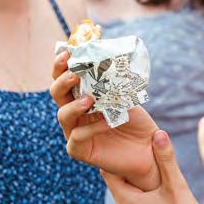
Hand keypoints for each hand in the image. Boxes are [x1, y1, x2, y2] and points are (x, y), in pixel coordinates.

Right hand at [50, 51, 159, 190]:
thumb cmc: (136, 120)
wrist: (146, 148)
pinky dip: (91, 128)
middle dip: (62, 81)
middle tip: (75, 74)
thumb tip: (119, 58)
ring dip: (73, 105)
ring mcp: (75, 131)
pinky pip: (77, 138)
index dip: (61, 65)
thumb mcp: (129, 95)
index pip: (65, 77)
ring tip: (88, 100)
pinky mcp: (80, 150)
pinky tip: (108, 122)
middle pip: (57, 94)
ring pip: (63, 116)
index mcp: (83, 94)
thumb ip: (119, 81)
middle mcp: (75, 111)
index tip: (67, 52)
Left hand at [103, 130, 203, 203]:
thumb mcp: (176, 185)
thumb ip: (166, 159)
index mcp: (126, 202)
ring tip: (149, 158)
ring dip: (138, 177)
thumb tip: (158, 132)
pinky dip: (144, 190)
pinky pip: (137, 201)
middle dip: (129, 163)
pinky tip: (157, 180)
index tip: (122, 138)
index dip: (113, 154)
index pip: (108, 172)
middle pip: (120, 180)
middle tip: (138, 142)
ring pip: (130, 190)